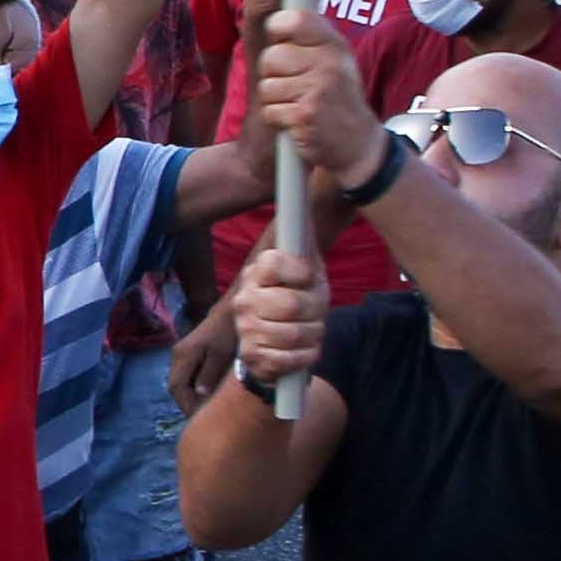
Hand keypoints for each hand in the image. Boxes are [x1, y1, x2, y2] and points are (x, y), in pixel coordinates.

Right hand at [168, 294, 242, 409]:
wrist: (233, 310)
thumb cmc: (228, 331)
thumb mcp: (221, 354)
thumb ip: (209, 374)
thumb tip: (199, 395)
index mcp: (182, 356)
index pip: (177, 388)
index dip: (187, 404)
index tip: (201, 417)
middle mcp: (178, 356)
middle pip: (178, 387)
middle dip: (190, 403)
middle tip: (207, 416)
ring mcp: (184, 355)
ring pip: (183, 383)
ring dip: (194, 396)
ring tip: (209, 408)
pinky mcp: (193, 355)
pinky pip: (190, 377)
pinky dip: (198, 388)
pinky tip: (211, 394)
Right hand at [228, 246, 327, 389]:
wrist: (275, 341)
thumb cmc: (297, 298)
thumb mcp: (306, 270)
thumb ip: (304, 240)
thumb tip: (307, 202)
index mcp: (256, 273)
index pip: (275, 263)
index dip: (300, 271)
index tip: (309, 277)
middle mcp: (244, 300)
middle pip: (291, 304)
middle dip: (315, 310)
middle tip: (316, 311)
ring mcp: (245, 329)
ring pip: (294, 334)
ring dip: (313, 334)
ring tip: (312, 330)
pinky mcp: (252, 356)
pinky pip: (290, 358)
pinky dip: (306, 355)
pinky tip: (304, 349)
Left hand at [251, 4, 383, 190]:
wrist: (357, 144)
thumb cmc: (335, 97)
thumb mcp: (333, 59)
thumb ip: (307, 35)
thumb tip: (276, 4)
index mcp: (334, 45)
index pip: (293, 18)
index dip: (278, 28)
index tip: (282, 40)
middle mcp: (329, 64)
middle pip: (271, 57)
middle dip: (273, 74)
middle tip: (294, 85)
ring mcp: (318, 90)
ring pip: (267, 86)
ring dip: (276, 100)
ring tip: (299, 104)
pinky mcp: (305, 116)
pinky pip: (270, 111)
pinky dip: (278, 119)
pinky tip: (298, 121)